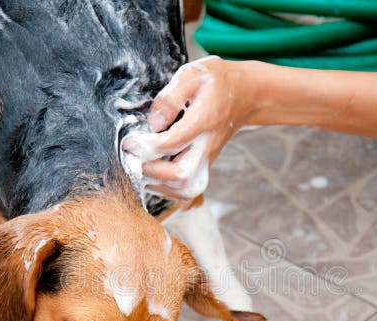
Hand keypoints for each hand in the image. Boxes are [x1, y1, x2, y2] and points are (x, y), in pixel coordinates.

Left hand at [122, 57, 255, 199]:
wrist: (246, 95)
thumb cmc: (217, 82)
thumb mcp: (193, 74)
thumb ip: (170, 97)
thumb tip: (153, 123)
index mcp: (203, 120)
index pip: (172, 143)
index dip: (146, 147)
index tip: (130, 142)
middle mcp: (206, 145)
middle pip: (182, 175)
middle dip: (152, 172)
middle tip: (135, 159)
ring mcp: (207, 158)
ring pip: (187, 188)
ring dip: (160, 185)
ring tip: (142, 169)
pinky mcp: (205, 165)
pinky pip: (189, 189)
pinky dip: (169, 191)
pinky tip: (154, 176)